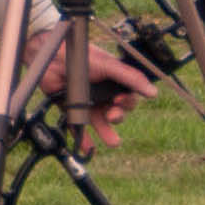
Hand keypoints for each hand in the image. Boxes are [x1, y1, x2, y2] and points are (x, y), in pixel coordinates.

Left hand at [30, 23, 164, 149]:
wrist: (50, 56)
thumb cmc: (81, 55)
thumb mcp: (108, 65)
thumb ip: (130, 78)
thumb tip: (153, 93)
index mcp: (114, 83)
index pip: (128, 99)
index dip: (127, 103)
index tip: (120, 101)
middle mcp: (102, 94)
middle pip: (116, 112)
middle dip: (118, 117)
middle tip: (112, 115)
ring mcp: (87, 102)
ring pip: (100, 121)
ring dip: (107, 132)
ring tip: (113, 142)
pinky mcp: (71, 109)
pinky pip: (78, 127)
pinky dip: (83, 139)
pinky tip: (88, 149)